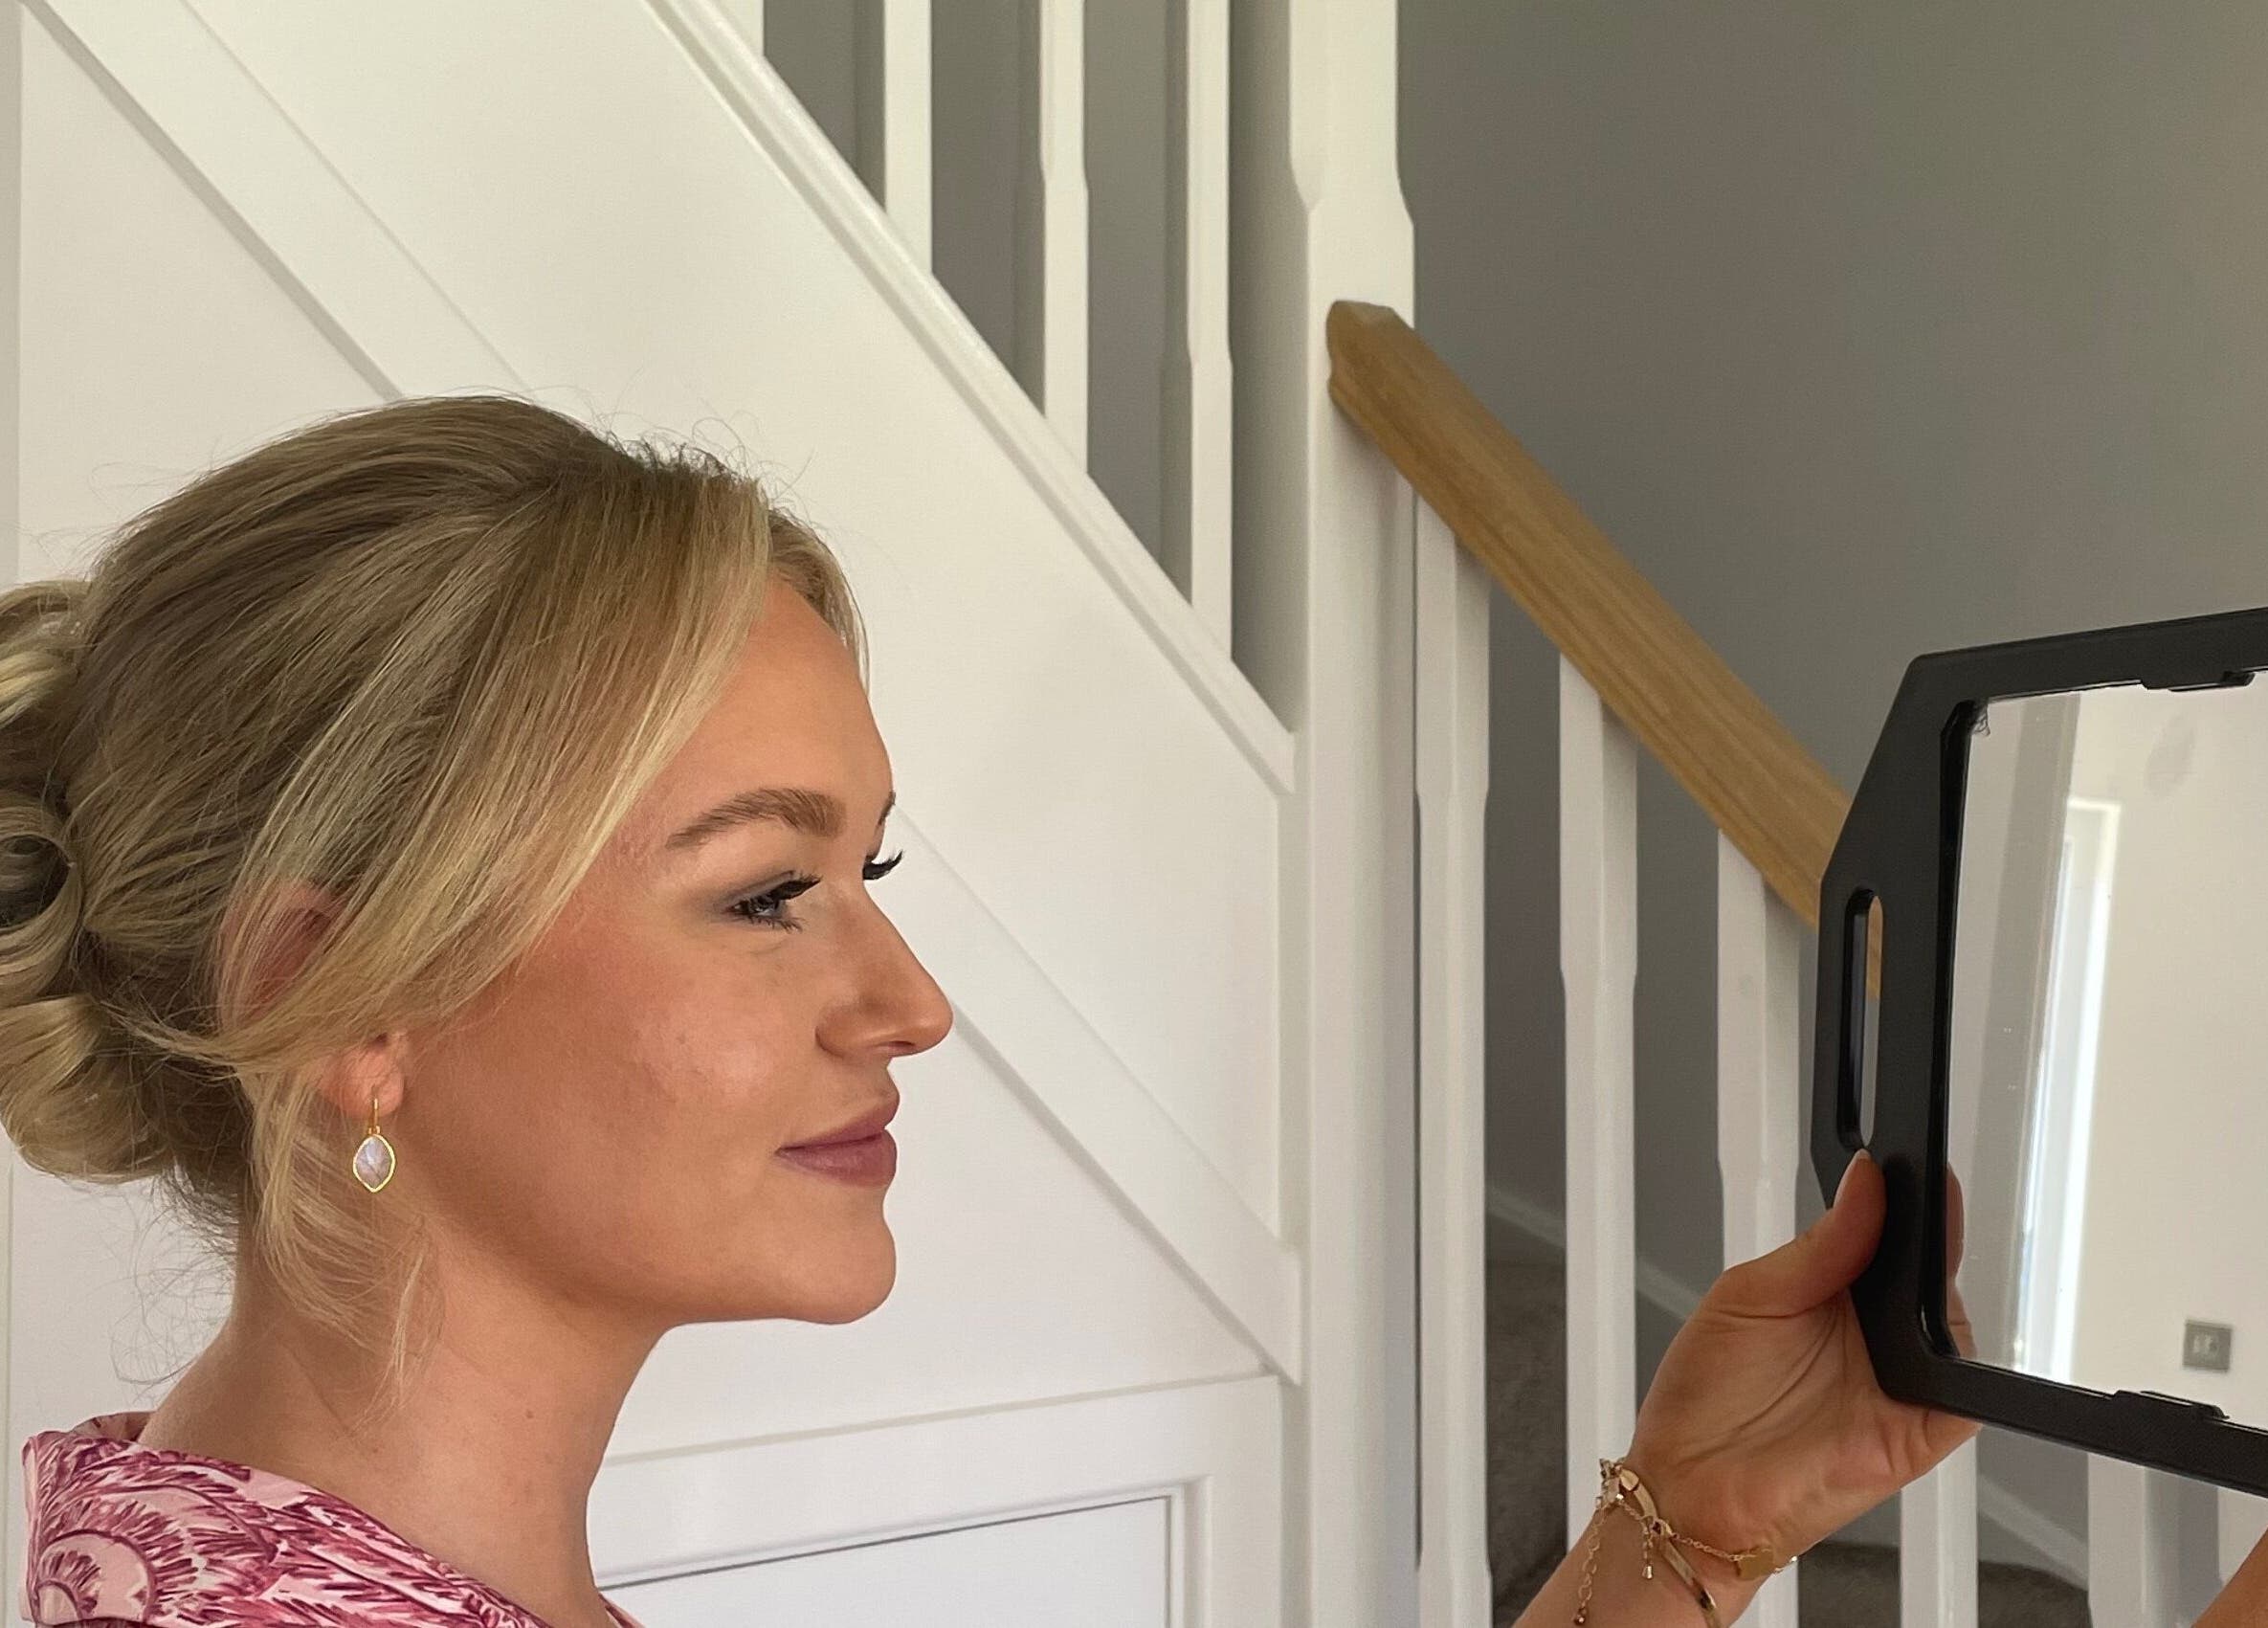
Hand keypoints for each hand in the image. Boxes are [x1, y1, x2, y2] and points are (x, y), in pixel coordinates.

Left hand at [1621, 1151, 1979, 1579]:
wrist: (1689, 1487)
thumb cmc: (1706, 1399)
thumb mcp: (1750, 1295)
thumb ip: (1819, 1245)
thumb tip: (1866, 1184)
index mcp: (1834, 1291)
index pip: (1891, 1234)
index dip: (1909, 1200)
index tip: (1912, 1167)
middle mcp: (1874, 1335)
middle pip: (1931, 1275)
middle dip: (1931, 1241)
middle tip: (1917, 1211)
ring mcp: (1900, 1384)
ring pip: (1952, 1325)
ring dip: (1937, 1297)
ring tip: (1902, 1278)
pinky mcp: (1920, 1434)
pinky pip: (1967, 1395)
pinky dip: (1958, 1368)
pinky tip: (1927, 1340)